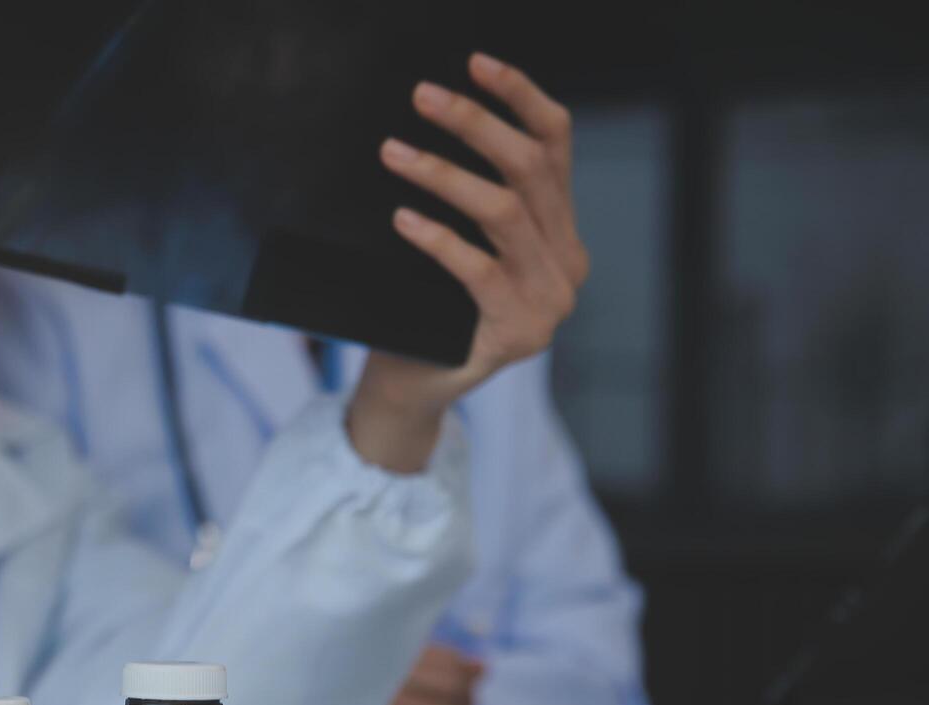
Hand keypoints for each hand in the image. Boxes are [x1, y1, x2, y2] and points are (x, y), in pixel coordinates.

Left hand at [347, 53, 587, 471]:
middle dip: (474, 125)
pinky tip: (403, 219)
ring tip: (393, 153)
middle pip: (529, 170)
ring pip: (504, 213)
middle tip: (422, 97)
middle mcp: (566, 262)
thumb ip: (472, 199)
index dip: (520, 97)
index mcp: (560, 232)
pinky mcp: (516, 332)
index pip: (555, 144)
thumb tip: (432, 120)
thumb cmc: (427, 305)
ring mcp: (548, 302)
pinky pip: (478, 270)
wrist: (416, 387)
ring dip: (443, 174)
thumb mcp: (460, 244)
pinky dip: (438, 239)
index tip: (475, 63)